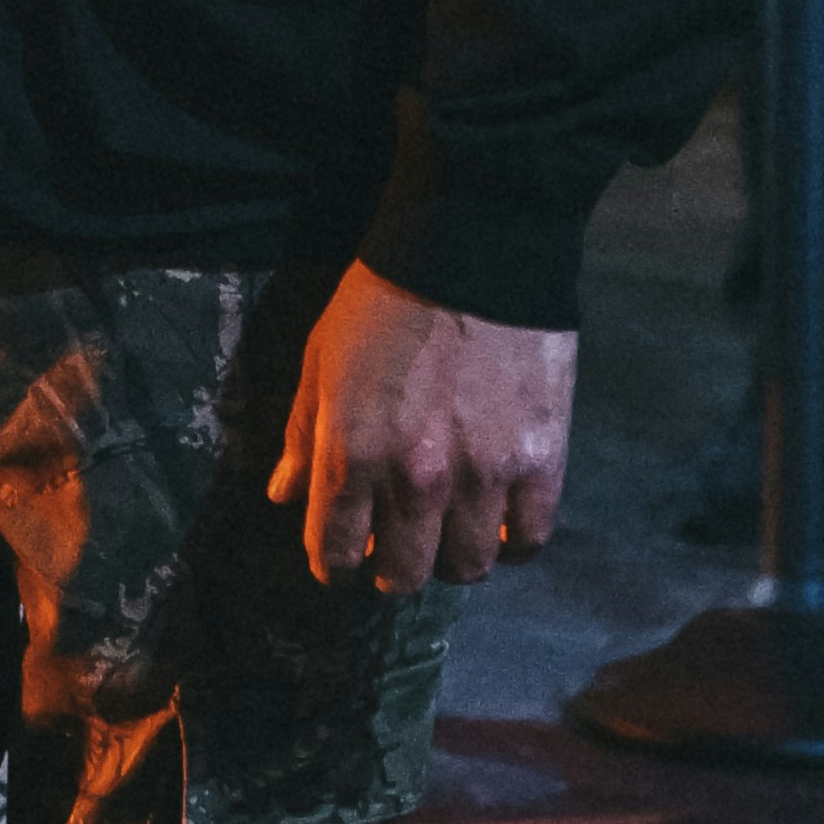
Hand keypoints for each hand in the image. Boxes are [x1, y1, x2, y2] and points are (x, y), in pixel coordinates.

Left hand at [273, 263, 575, 594]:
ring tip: (453, 538)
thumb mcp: (321, 359)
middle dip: (394, 573)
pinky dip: (514, 543)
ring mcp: (483, 475)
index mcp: (352, 454)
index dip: (335, 567)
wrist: (474, 249)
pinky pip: (530, 536)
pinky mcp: (540, 460)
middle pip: (405, 574)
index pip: (336, 551)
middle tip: (399, 555)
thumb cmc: (384, 300)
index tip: (343, 563)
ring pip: (468, 566)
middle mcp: (415, 480)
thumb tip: (284, 495)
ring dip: (454, 561)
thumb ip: (304, 434)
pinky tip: (502, 526)